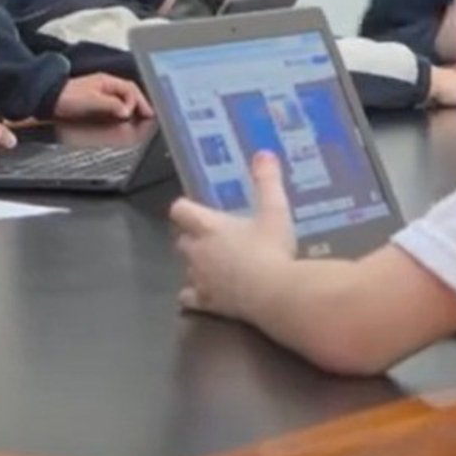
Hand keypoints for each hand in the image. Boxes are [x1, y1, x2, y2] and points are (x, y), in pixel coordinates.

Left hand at [54, 73, 152, 122]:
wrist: (47, 99)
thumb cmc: (66, 97)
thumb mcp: (91, 101)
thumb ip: (110, 104)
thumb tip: (126, 110)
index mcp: (107, 81)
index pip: (131, 89)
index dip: (141, 101)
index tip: (147, 113)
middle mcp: (106, 86)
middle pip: (130, 94)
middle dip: (139, 105)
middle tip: (147, 118)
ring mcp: (101, 93)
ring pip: (123, 100)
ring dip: (132, 109)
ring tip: (138, 120)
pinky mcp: (96, 102)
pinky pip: (115, 106)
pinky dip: (122, 112)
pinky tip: (123, 119)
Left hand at [171, 152, 295, 320]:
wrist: (275, 294)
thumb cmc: (271, 249)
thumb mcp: (274, 211)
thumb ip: (267, 182)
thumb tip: (264, 154)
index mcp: (206, 226)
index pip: (179, 209)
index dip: (186, 209)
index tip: (198, 210)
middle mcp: (195, 250)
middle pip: (182, 239)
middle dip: (193, 238)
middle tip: (216, 238)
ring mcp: (197, 277)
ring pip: (186, 267)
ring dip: (197, 265)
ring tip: (218, 266)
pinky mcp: (205, 302)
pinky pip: (189, 298)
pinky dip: (194, 295)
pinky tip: (207, 295)